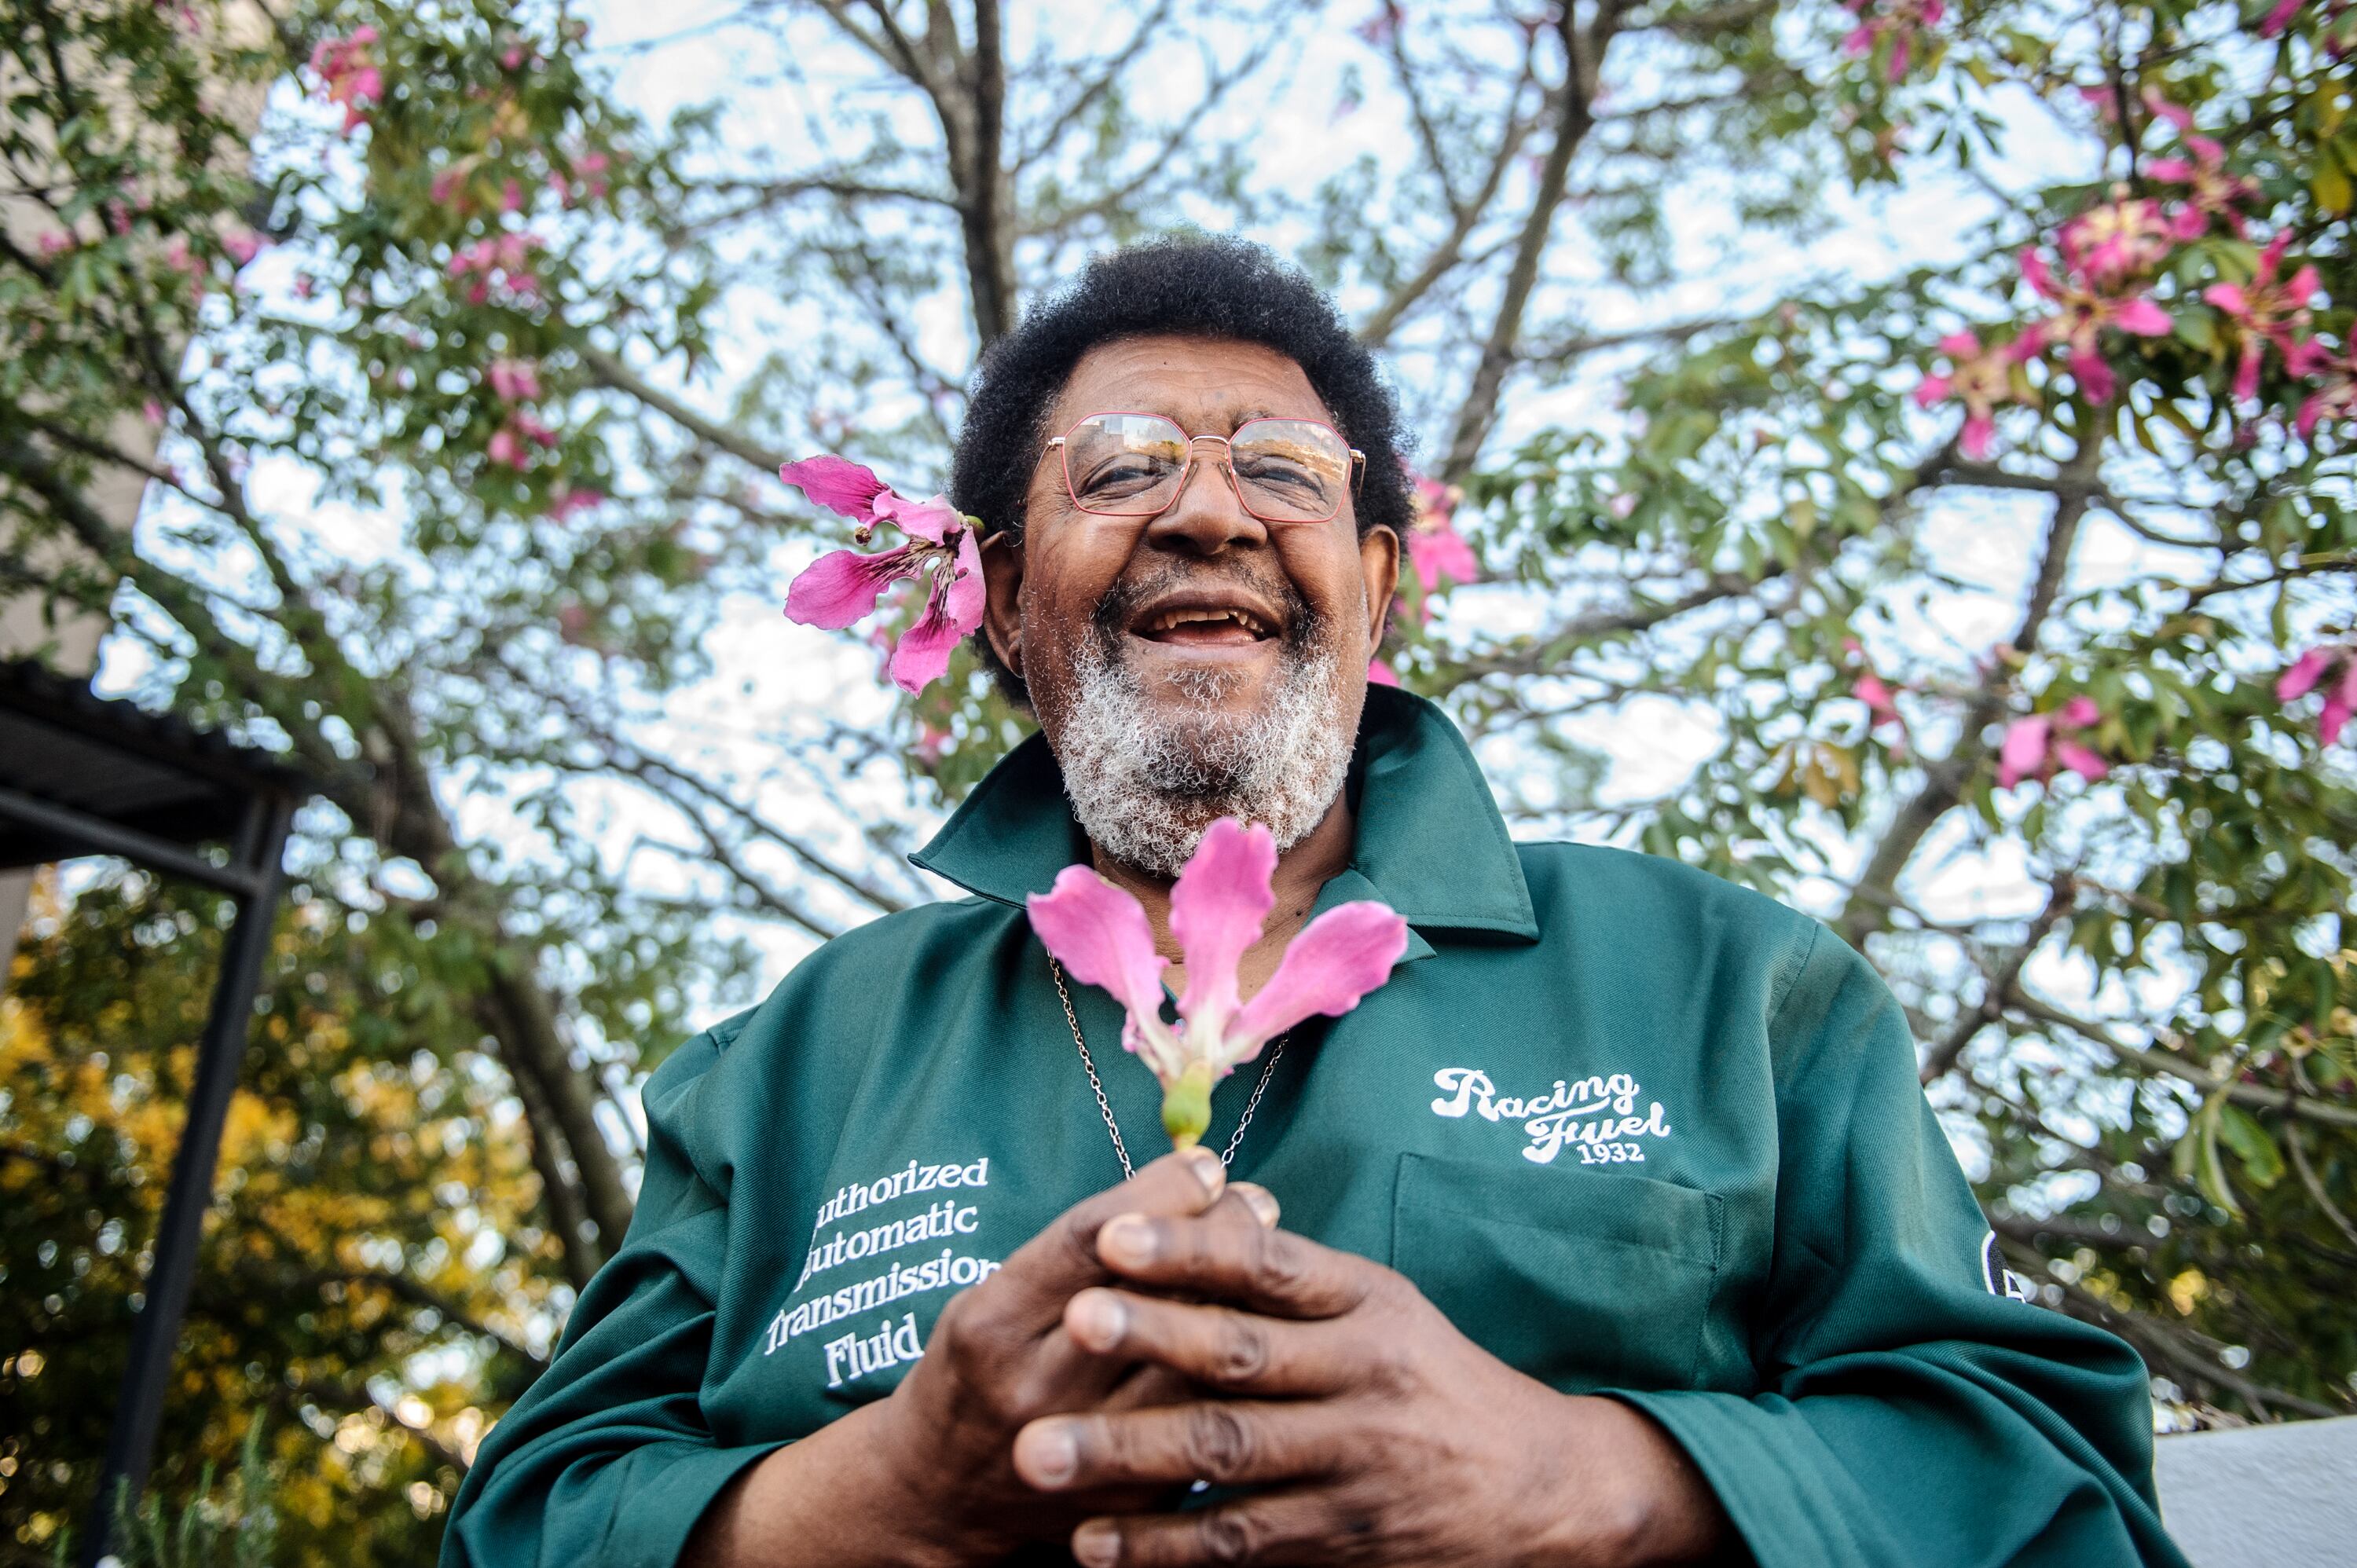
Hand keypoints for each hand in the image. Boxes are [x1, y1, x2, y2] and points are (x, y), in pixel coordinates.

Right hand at [692, 1147, 1282, 1567]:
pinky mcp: (1133, 1494)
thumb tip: (1184, 1186)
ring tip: (1271, 1254)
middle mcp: (1036, 1387)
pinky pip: (1206, 1417)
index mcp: (991, 1325)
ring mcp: (1088, 1449)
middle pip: (1154, 1297)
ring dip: (1245, 1296)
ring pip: (1194, 1360)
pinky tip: (1263, 1327)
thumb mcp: (991, 1298)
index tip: (1206, 1165)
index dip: (1161, 1193)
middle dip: (1219, 1237)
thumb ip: (1073, 1253)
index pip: (1091, 1241)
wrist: (941, 1501)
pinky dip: (1241, 1366)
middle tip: (1254, 1200)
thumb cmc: (976, 1371)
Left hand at [1008, 1200, 1730, 1566]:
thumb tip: (1190, 1216)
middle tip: (1071, 1323)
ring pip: (1229, 1453)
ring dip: (1129, 1455)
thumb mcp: (1384, 1308)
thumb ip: (1293, 1279)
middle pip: (1242, 1355)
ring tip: (1041, 1455)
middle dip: (1151, 1338)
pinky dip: (1163, 1545)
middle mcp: (1362, 1376)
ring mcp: (1352, 1461)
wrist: (1540, 1490)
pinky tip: (1095, 1545)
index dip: (1190, 1249)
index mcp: (1366, 1303)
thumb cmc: (1433, 1379)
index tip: (1112, 1234)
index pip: (1269, 1265)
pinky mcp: (1342, 1538)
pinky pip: (1240, 1540)